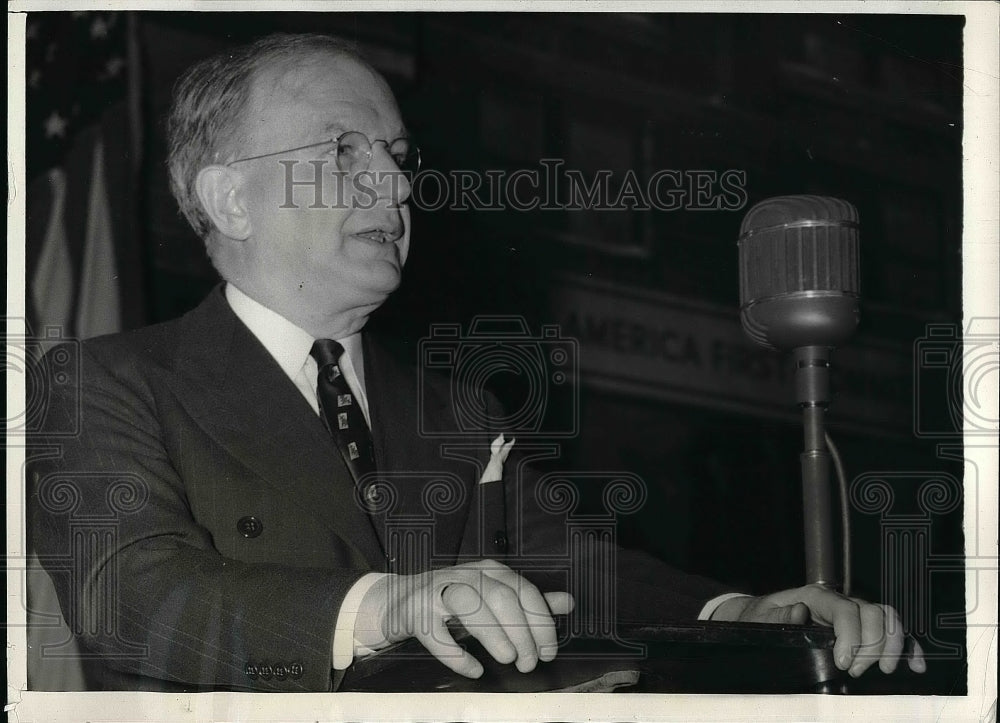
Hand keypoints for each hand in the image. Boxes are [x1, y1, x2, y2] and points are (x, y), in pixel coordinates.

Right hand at [361, 559, 573, 677]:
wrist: (399, 601)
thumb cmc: (453, 602)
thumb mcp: (492, 598)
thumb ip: (528, 602)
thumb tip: (568, 603)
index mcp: (488, 571)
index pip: (522, 590)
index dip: (540, 622)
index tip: (548, 651)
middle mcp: (464, 576)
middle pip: (499, 596)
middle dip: (520, 632)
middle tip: (528, 663)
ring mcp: (436, 592)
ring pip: (468, 603)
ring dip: (492, 633)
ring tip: (507, 659)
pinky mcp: (415, 613)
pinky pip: (434, 633)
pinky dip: (456, 654)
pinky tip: (473, 670)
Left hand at [712, 584, 925, 677]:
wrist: (761, 617)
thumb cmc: (762, 618)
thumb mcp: (761, 617)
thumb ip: (778, 617)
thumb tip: (800, 612)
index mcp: (816, 596)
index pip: (845, 610)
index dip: (851, 636)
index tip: (844, 664)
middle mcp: (840, 601)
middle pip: (873, 613)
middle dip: (872, 644)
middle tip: (856, 672)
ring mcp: (854, 613)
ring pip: (887, 618)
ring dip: (892, 644)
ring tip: (883, 671)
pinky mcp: (862, 628)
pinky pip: (891, 632)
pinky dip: (907, 646)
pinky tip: (915, 666)